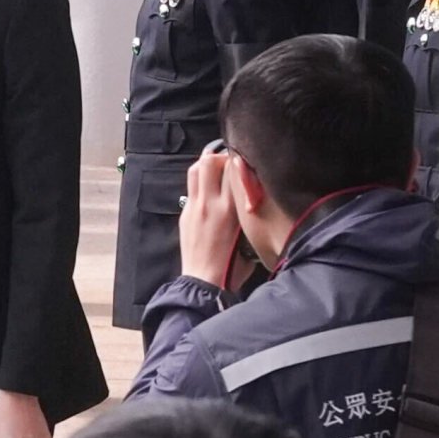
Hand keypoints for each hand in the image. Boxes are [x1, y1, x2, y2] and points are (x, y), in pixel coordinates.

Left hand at [178, 141, 251, 290]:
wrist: (204, 282)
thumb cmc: (231, 266)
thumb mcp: (249, 236)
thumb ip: (249, 212)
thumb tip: (253, 196)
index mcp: (229, 209)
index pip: (233, 168)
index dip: (239, 160)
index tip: (246, 161)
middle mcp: (208, 203)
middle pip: (208, 161)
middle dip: (219, 156)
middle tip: (229, 162)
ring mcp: (193, 208)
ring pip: (195, 170)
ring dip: (206, 165)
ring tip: (217, 170)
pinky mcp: (185, 215)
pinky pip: (191, 189)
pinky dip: (200, 183)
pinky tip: (210, 191)